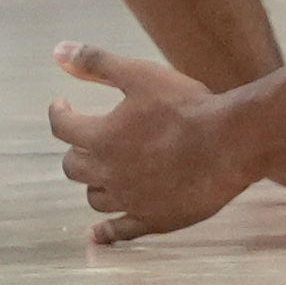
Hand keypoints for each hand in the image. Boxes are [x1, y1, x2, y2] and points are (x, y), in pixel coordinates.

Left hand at [47, 41, 254, 242]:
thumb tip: (58, 51)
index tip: (62, 105)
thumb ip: (97, 63)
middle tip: (85, 141)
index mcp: (101, 138)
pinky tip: (98, 233)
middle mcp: (108, 173)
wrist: (227, 144)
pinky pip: (120, 231)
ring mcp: (129, 200)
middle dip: (76, 150)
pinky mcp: (152, 219)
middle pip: (74, 166)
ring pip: (95, 198)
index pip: (63, 127)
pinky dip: (105, 232)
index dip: (59, 113)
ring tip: (101, 174)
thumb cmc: (185, 107)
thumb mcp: (140, 74)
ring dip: (93, 183)